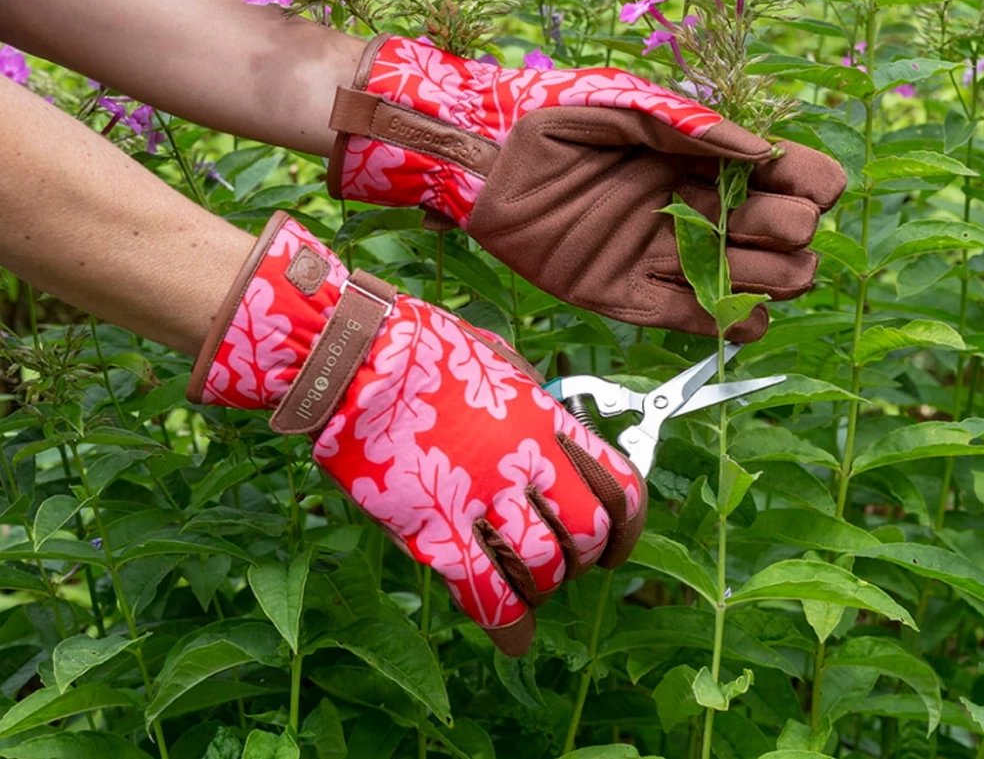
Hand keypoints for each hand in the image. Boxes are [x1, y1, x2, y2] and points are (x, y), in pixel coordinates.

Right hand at [190, 212, 646, 654]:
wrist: (355, 358)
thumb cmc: (420, 347)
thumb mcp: (499, 360)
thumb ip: (532, 400)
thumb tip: (550, 426)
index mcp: (546, 418)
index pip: (619, 485)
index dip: (628, 527)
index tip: (616, 544)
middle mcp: (526, 462)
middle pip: (588, 533)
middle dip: (585, 558)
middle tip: (567, 565)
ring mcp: (483, 498)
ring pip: (545, 568)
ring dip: (544, 586)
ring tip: (527, 586)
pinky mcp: (437, 530)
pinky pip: (489, 595)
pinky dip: (508, 624)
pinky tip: (512, 635)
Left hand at [327, 36, 845, 340]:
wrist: (480, 161)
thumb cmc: (552, 116)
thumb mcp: (623, 105)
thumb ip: (689, 126)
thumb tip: (761, 152)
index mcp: (705, 160)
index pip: (794, 177)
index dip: (810, 185)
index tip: (796, 184)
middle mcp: (695, 210)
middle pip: (784, 237)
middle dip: (787, 234)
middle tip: (754, 223)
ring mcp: (662, 256)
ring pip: (746, 284)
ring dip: (765, 280)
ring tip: (747, 266)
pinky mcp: (624, 296)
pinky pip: (686, 319)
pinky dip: (723, 323)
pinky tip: (743, 317)